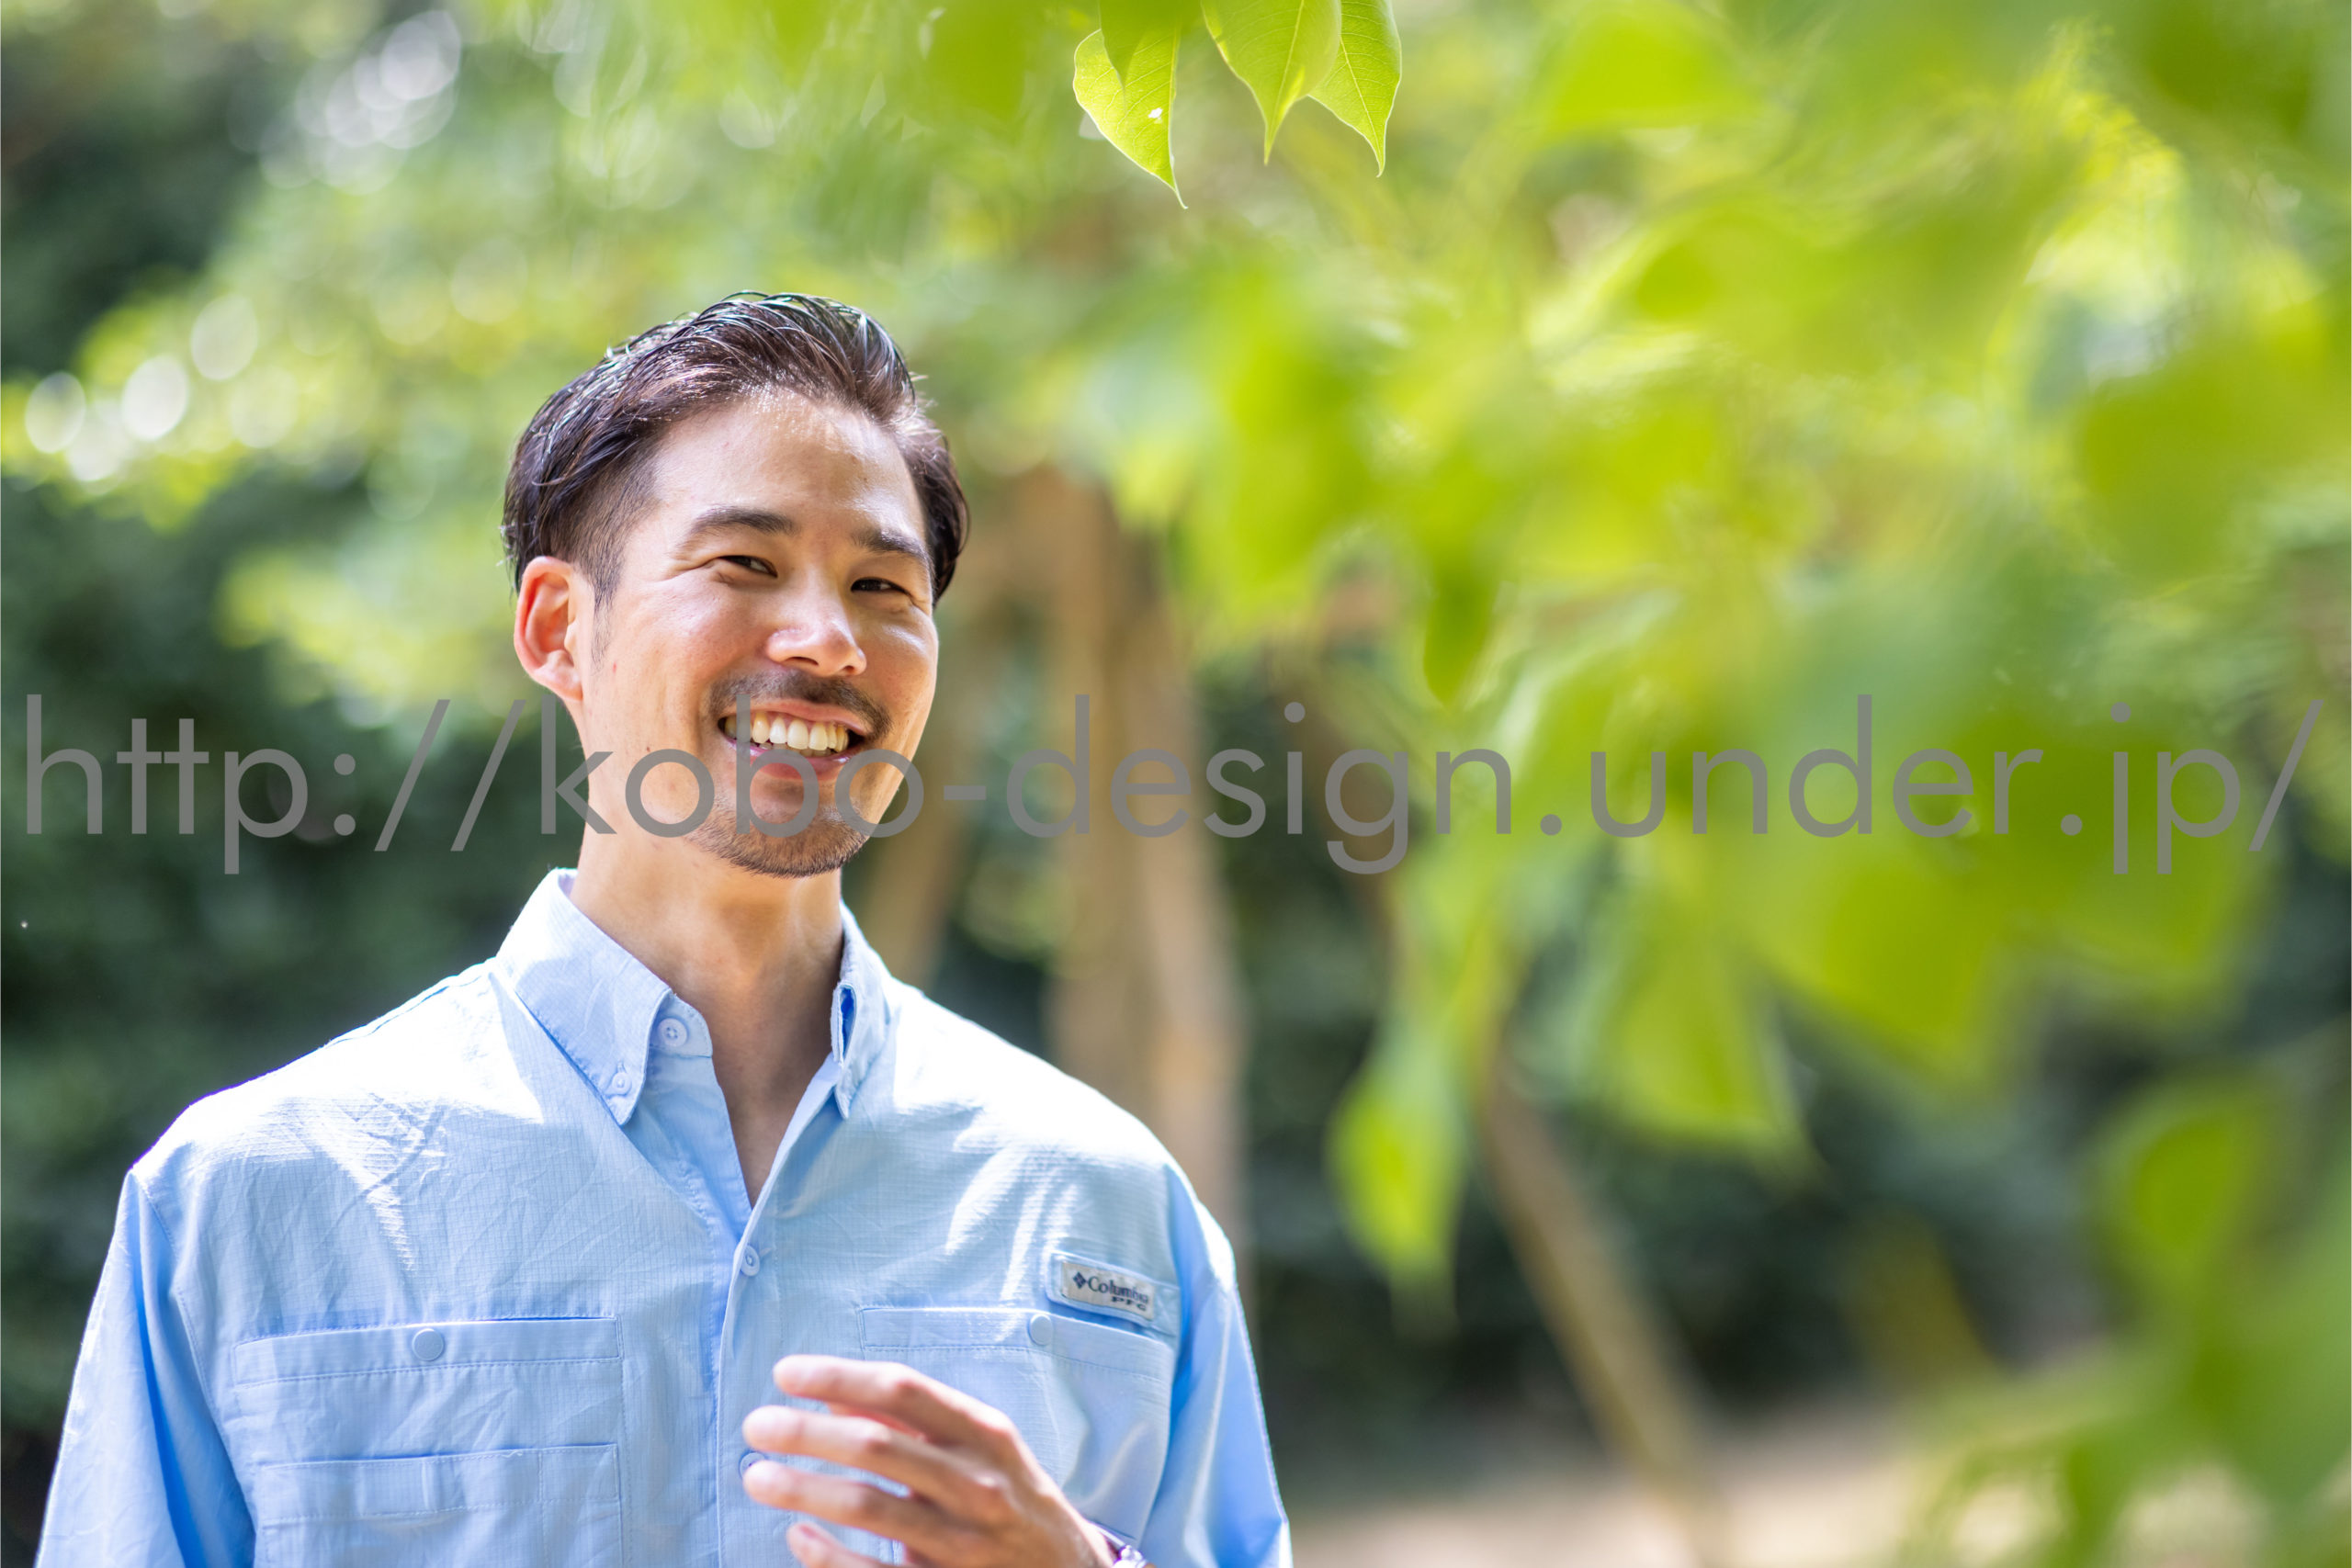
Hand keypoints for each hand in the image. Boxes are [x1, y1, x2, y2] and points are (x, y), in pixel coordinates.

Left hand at [741, 1353, 1119, 1567]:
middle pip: (876, 1445)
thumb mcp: (979, 1446)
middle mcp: (977, 1483)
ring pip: (869, 1507)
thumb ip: (913, 1420)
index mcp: (984, 1434)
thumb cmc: (1011, 1497)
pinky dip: (827, 1554)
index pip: (903, 1391)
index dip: (839, 1376)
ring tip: (758, 1477)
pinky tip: (798, 1535)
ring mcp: (963, 1542)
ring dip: (803, 1488)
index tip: (786, 1373)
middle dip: (806, 1432)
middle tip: (757, 1426)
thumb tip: (835, 1395)